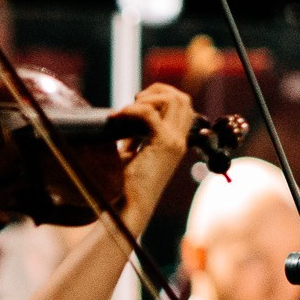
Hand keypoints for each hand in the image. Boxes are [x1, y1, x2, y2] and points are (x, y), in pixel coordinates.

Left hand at [117, 83, 196, 228]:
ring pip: (173, 100)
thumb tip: (121, 121)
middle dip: (156, 91)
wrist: (129, 208)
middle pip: (181, 98)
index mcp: (177, 141)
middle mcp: (180, 139)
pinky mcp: (163, 144)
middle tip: (133, 103)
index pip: (182, 106)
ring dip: (146, 98)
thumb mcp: (131, 155)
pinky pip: (149, 114)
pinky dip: (131, 110)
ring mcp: (174, 141)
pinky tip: (116, 118)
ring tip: (126, 111)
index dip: (161, 96)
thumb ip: (133, 138)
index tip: (136, 105)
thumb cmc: (125, 187)